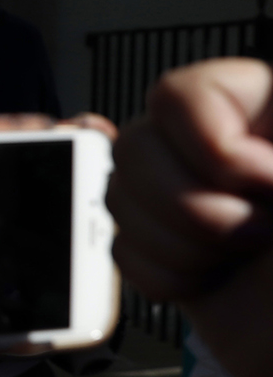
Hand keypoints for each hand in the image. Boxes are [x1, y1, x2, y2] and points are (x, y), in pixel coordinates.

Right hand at [108, 58, 272, 376]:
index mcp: (263, 113)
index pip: (183, 96)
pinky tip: (213, 280)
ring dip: (178, 247)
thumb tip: (230, 158)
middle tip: (255, 235)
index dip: (213, 147)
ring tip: (236, 259)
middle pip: (135, 146)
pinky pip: (120, 249)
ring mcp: (188, 196)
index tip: (269, 188)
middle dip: (189, 208)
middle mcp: (218, 148)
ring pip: (117, 197)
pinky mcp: (168, 248)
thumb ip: (268, 164)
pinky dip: (166, 278)